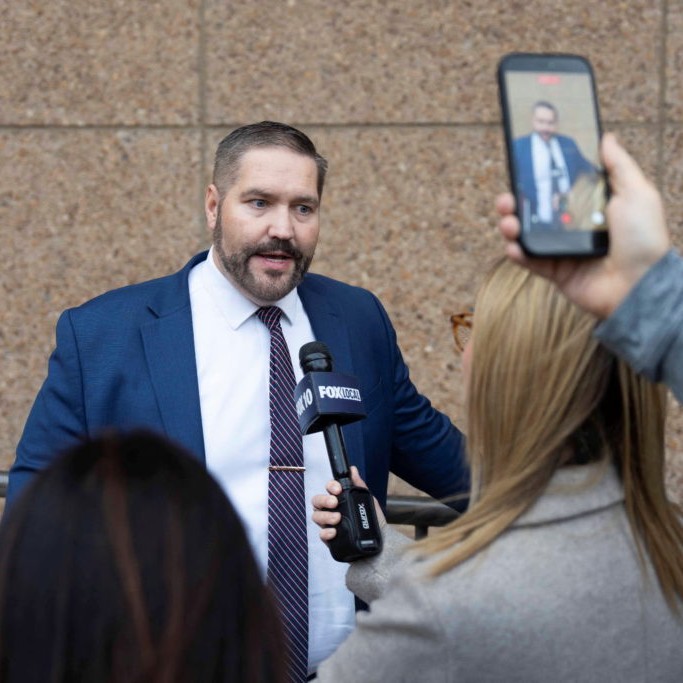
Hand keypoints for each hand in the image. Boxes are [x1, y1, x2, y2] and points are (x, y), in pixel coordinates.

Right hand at [311, 466, 384, 543]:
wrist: (380, 544)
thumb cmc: (374, 521)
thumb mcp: (368, 500)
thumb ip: (359, 485)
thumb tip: (353, 469)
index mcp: (339, 499)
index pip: (328, 489)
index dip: (330, 486)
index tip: (338, 490)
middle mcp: (331, 511)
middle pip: (317, 501)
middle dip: (324, 500)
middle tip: (334, 503)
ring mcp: (329, 525)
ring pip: (316, 516)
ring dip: (325, 516)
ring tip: (337, 518)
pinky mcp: (330, 539)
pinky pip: (321, 534)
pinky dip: (326, 532)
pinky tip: (334, 532)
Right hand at [497, 132, 669, 318]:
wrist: (638, 285)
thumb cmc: (643, 239)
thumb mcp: (637, 193)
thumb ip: (619, 165)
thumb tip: (606, 137)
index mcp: (590, 205)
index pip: (557, 188)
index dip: (538, 180)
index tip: (523, 169)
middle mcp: (573, 226)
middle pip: (536, 210)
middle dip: (516, 203)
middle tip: (507, 199)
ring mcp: (562, 249)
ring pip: (527, 234)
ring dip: (511, 226)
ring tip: (508, 223)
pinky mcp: (555, 271)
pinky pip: (530, 261)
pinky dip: (517, 253)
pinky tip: (513, 246)